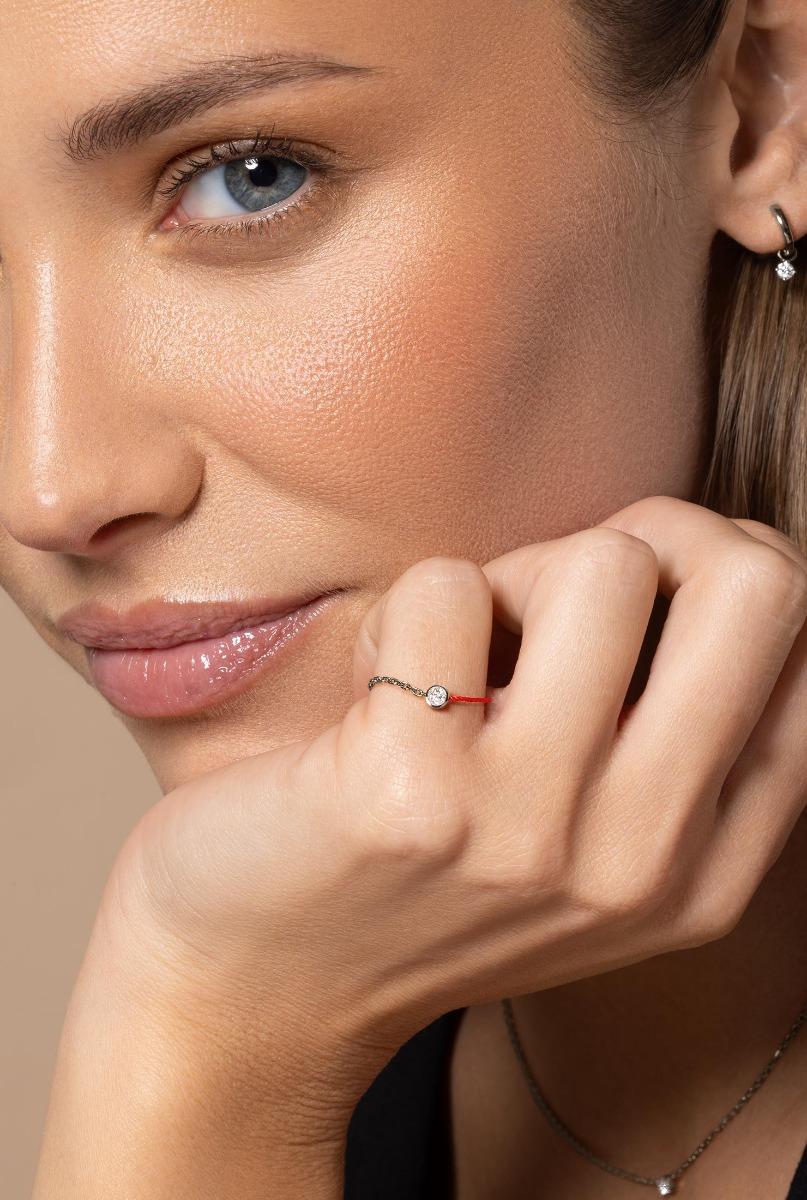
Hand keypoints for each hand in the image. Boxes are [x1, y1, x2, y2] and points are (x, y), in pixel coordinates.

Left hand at [100, 495, 806, 1131]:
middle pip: (758, 582)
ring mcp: (532, 831)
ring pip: (604, 567)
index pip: (803, 650)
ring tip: (450, 656)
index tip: (632, 594)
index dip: (722, 574)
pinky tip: (371, 689)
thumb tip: (700, 550)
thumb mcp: (579, 852)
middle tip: (554, 586)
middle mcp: (642, 860)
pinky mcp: (412, 794)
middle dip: (653, 538)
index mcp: (701, 873)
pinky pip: (448, 589)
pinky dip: (400, 612)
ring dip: (510, 576)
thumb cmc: (413, 888)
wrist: (253, 996)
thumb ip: (666, 742)